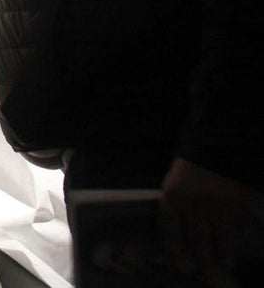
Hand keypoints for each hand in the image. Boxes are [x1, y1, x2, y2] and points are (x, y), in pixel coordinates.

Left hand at [160, 158, 263, 279]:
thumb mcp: (176, 182)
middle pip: (197, 242)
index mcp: (173, 198)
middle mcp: (194, 207)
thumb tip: (179, 232)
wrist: (220, 145)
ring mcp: (219, 209)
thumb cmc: (193, 164)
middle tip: (202, 266)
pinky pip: (238, 230)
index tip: (179, 261)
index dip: (174, 249)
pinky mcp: (240, 207)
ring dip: (222, 255)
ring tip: (223, 262)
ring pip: (221, 241)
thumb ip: (177, 205)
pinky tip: (235, 244)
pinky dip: (236, 238)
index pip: (169, 232)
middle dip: (200, 257)